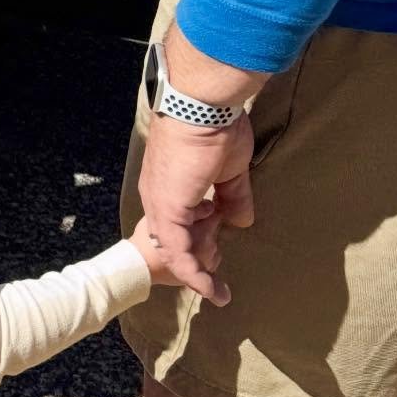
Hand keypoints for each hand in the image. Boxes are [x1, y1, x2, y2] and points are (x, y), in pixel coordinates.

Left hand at [137, 110, 253, 305]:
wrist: (201, 106)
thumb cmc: (215, 127)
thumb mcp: (230, 168)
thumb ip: (232, 195)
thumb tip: (239, 220)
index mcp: (169, 182)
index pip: (177, 220)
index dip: (197, 237)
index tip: (217, 247)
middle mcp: (157, 193)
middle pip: (173, 237)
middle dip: (196, 257)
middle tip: (217, 270)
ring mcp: (159, 203)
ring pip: (174, 249)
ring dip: (197, 270)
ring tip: (216, 287)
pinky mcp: (168, 211)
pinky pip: (178, 253)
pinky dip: (194, 274)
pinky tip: (211, 290)